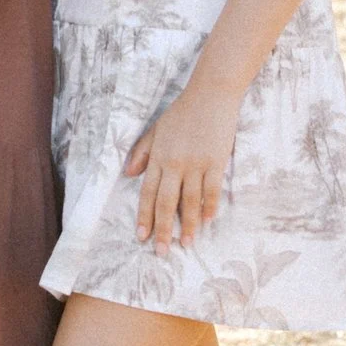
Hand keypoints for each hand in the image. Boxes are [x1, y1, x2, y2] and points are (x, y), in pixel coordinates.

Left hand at [124, 82, 241, 247]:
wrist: (211, 94)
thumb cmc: (182, 112)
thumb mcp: (156, 129)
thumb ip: (143, 152)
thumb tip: (129, 174)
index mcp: (159, 156)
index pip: (148, 192)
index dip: (145, 216)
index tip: (142, 236)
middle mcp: (175, 163)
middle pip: (167, 202)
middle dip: (163, 229)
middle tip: (162, 251)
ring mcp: (197, 163)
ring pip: (191, 201)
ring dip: (189, 224)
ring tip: (187, 243)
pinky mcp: (216, 161)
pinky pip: (212, 190)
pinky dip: (210, 207)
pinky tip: (208, 221)